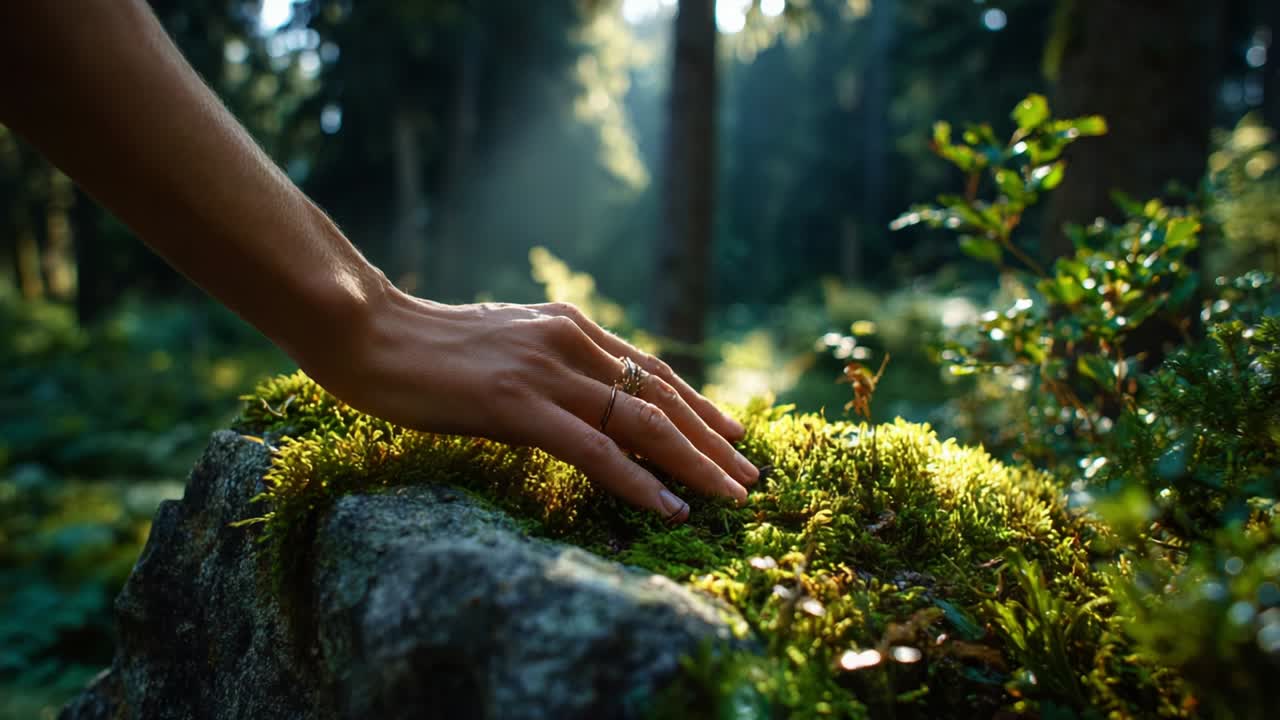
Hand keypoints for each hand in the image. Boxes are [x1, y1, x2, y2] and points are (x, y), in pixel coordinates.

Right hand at [299, 287, 758, 524]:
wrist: (366, 332)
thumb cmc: (427, 351)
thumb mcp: (506, 350)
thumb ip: (551, 368)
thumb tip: (586, 404)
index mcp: (569, 326)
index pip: (651, 370)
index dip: (698, 404)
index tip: (733, 433)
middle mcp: (569, 340)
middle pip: (660, 396)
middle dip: (712, 439)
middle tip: (750, 474)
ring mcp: (545, 371)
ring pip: (641, 422)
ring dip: (695, 463)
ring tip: (732, 496)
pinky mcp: (517, 404)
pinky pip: (595, 450)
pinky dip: (638, 482)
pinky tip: (669, 507)